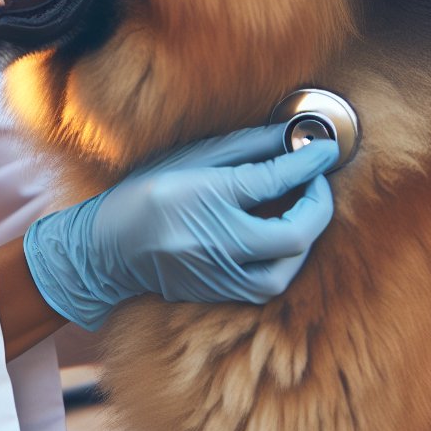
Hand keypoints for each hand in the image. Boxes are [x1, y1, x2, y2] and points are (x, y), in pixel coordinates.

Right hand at [22, 126, 336, 330]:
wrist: (105, 248)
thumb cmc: (144, 192)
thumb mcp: (191, 158)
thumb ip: (245, 147)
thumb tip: (290, 137)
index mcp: (208, 198)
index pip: (276, 179)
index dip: (308, 163)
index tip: (326, 149)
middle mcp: (217, 241)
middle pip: (294, 234)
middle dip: (318, 206)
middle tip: (316, 183)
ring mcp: (217, 273)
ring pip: (284, 270)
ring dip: (303, 241)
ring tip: (301, 213)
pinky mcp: (218, 293)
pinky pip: (264, 284)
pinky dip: (282, 261)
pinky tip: (279, 238)